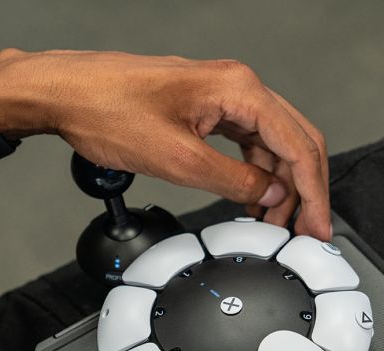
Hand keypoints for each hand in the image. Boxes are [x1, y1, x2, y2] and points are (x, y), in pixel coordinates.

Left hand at [0, 49, 331, 239]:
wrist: (66, 92)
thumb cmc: (107, 111)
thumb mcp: (178, 160)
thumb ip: (233, 180)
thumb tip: (269, 194)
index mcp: (238, 90)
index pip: (298, 144)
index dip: (313, 192)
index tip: (318, 225)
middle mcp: (237, 86)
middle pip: (295, 140)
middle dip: (305, 189)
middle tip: (306, 230)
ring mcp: (222, 95)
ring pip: (272, 143)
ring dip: (279, 185)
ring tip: (276, 224)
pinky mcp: (205, 107)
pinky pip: (246, 141)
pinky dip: (255, 173)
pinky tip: (252, 200)